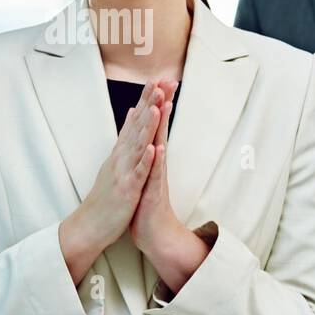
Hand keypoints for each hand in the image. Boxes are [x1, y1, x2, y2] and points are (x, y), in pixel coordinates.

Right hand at [59, 81, 162, 259]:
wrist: (89, 225)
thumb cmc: (105, 196)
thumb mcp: (115, 163)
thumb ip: (125, 138)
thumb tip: (133, 112)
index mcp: (120, 152)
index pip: (135, 120)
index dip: (146, 100)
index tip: (157, 79)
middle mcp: (121, 157)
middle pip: (137, 126)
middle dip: (149, 104)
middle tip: (160, 82)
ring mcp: (123, 172)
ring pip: (137, 145)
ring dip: (147, 125)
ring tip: (157, 106)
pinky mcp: (126, 190)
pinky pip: (138, 174)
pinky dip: (145, 161)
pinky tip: (153, 148)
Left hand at [129, 81, 190, 253]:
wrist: (154, 234)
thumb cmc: (146, 204)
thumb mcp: (144, 174)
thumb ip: (147, 154)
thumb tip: (148, 136)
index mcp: (151, 158)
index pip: (154, 125)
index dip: (155, 103)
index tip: (158, 80)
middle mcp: (156, 163)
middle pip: (160, 129)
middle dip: (163, 105)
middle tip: (169, 81)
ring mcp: (156, 176)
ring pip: (159, 146)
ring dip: (161, 127)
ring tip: (164, 104)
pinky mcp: (153, 192)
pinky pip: (155, 175)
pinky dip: (155, 162)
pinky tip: (158, 147)